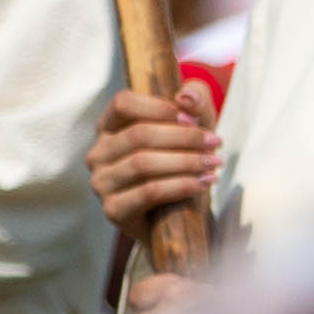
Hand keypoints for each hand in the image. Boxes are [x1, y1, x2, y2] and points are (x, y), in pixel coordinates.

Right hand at [90, 84, 221, 240]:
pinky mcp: (113, 210)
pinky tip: (203, 182)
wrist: (182, 217)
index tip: (193, 119)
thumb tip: (185, 97)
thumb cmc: (183, 164)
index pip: (123, 103)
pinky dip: (181, 185)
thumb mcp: (194, 127)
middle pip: (138, 135)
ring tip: (213, 163)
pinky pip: (149, 192)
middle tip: (215, 142)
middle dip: (183, 137)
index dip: (159, 107)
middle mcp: (98, 153)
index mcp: (109, 127)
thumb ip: (195, 100)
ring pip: (143, 163)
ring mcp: (101, 183)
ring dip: (186, 161)